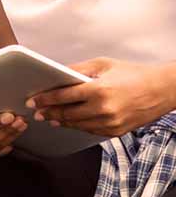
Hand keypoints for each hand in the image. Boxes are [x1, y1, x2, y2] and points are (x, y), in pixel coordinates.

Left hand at [29, 58, 175, 136]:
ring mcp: (109, 122)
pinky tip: (69, 122)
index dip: (45, 99)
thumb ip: (78, 69)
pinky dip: (78, 126)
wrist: (163, 90)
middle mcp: (103, 109)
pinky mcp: (115, 131)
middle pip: (66, 114)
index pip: (63, 97)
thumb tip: (57, 72)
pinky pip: (89, 130)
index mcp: (99, 90)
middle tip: (37, 112)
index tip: (33, 100)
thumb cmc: (134, 74)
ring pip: (76, 125)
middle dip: (49, 112)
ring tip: (50, 118)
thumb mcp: (104, 64)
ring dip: (61, 122)